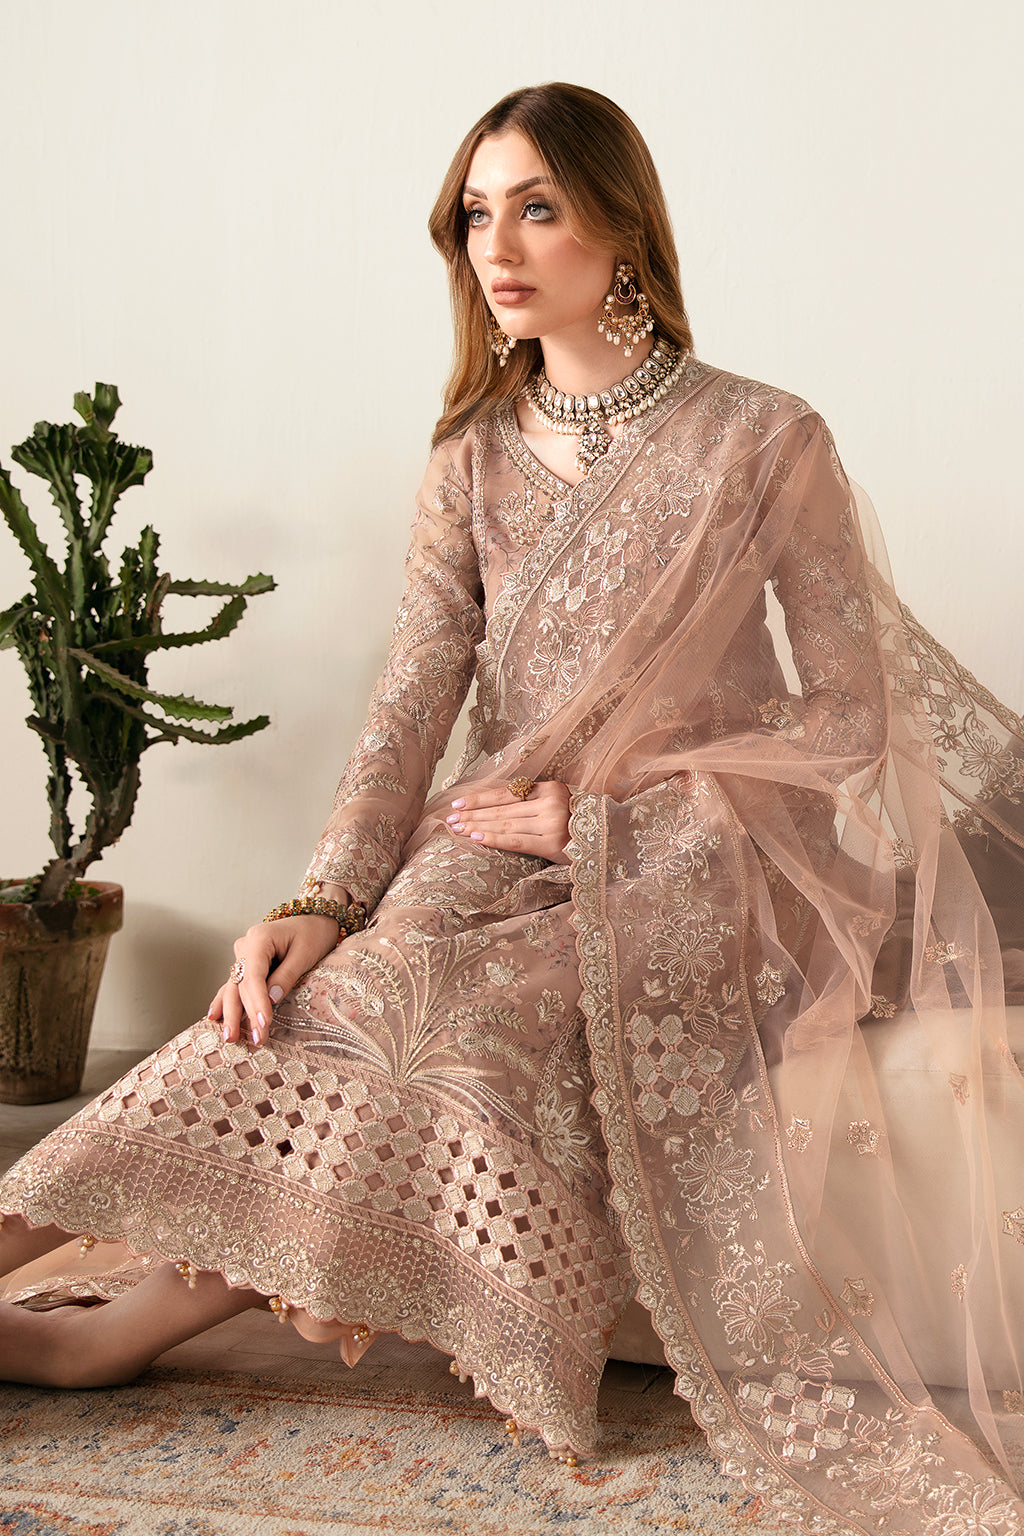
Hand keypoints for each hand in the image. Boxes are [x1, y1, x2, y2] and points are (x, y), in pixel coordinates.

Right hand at [207, 914, 340, 1047]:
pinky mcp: (246, 965)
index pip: (254, 976)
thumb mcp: (305, 953)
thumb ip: (287, 976)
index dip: (257, 1001)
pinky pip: (234, 985)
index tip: (264, 1023)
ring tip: (230, 1038)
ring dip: (232, 1013)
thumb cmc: (313, 934)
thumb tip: (270, 1000)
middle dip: (246, 1014)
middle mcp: (245, 946)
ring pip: (233, 987)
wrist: (314, 920)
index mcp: (259, 938)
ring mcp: (243, 955)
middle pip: (240, 985)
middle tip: (254, 1038)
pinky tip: (213, 1017)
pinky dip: (224, 1001)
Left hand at [445, 779, 570, 862]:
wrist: (607, 841)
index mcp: (550, 788)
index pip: (506, 793)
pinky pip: (516, 842)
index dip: (479, 799)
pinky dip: (494, 840)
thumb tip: (491, 807)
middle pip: (502, 809)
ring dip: (478, 827)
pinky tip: (476, 839)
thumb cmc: (577, 823)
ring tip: (458, 830)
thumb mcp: (557, 803)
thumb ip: (532, 801)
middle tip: (450, 820)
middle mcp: (551, 803)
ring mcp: (552, 823)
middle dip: (473, 815)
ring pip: (506, 824)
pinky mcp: (553, 845)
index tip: (457, 804)